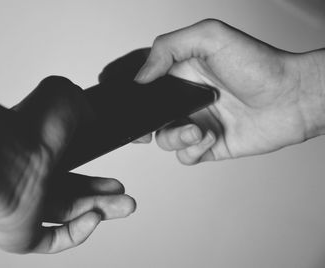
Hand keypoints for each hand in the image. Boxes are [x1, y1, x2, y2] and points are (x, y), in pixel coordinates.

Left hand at [0, 76, 135, 253]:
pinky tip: (94, 218)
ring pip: (68, 216)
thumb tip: (91, 116)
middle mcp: (29, 182)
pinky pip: (52, 240)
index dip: (95, 177)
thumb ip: (81, 105)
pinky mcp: (18, 235)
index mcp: (36, 155)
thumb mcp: (64, 97)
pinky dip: (78, 232)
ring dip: (100, 212)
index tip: (114, 175)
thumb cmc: (25, 128)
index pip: (70, 171)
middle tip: (125, 196)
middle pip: (74, 196)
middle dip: (104, 197)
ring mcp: (23, 209)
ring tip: (126, 206)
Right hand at [134, 19, 324, 164]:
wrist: (291, 98)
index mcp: (181, 74)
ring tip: (196, 128)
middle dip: (144, 127)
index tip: (131, 104)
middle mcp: (186, 99)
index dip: (134, 97)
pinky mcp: (208, 144)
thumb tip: (142, 76)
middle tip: (147, 129)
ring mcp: (196, 122)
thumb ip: (168, 48)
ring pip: (165, 139)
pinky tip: (210, 136)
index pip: (145, 86)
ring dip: (175, 137)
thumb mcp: (210, 37)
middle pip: (149, 118)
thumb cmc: (258, 64)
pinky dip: (193, 150)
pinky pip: (186, 156)